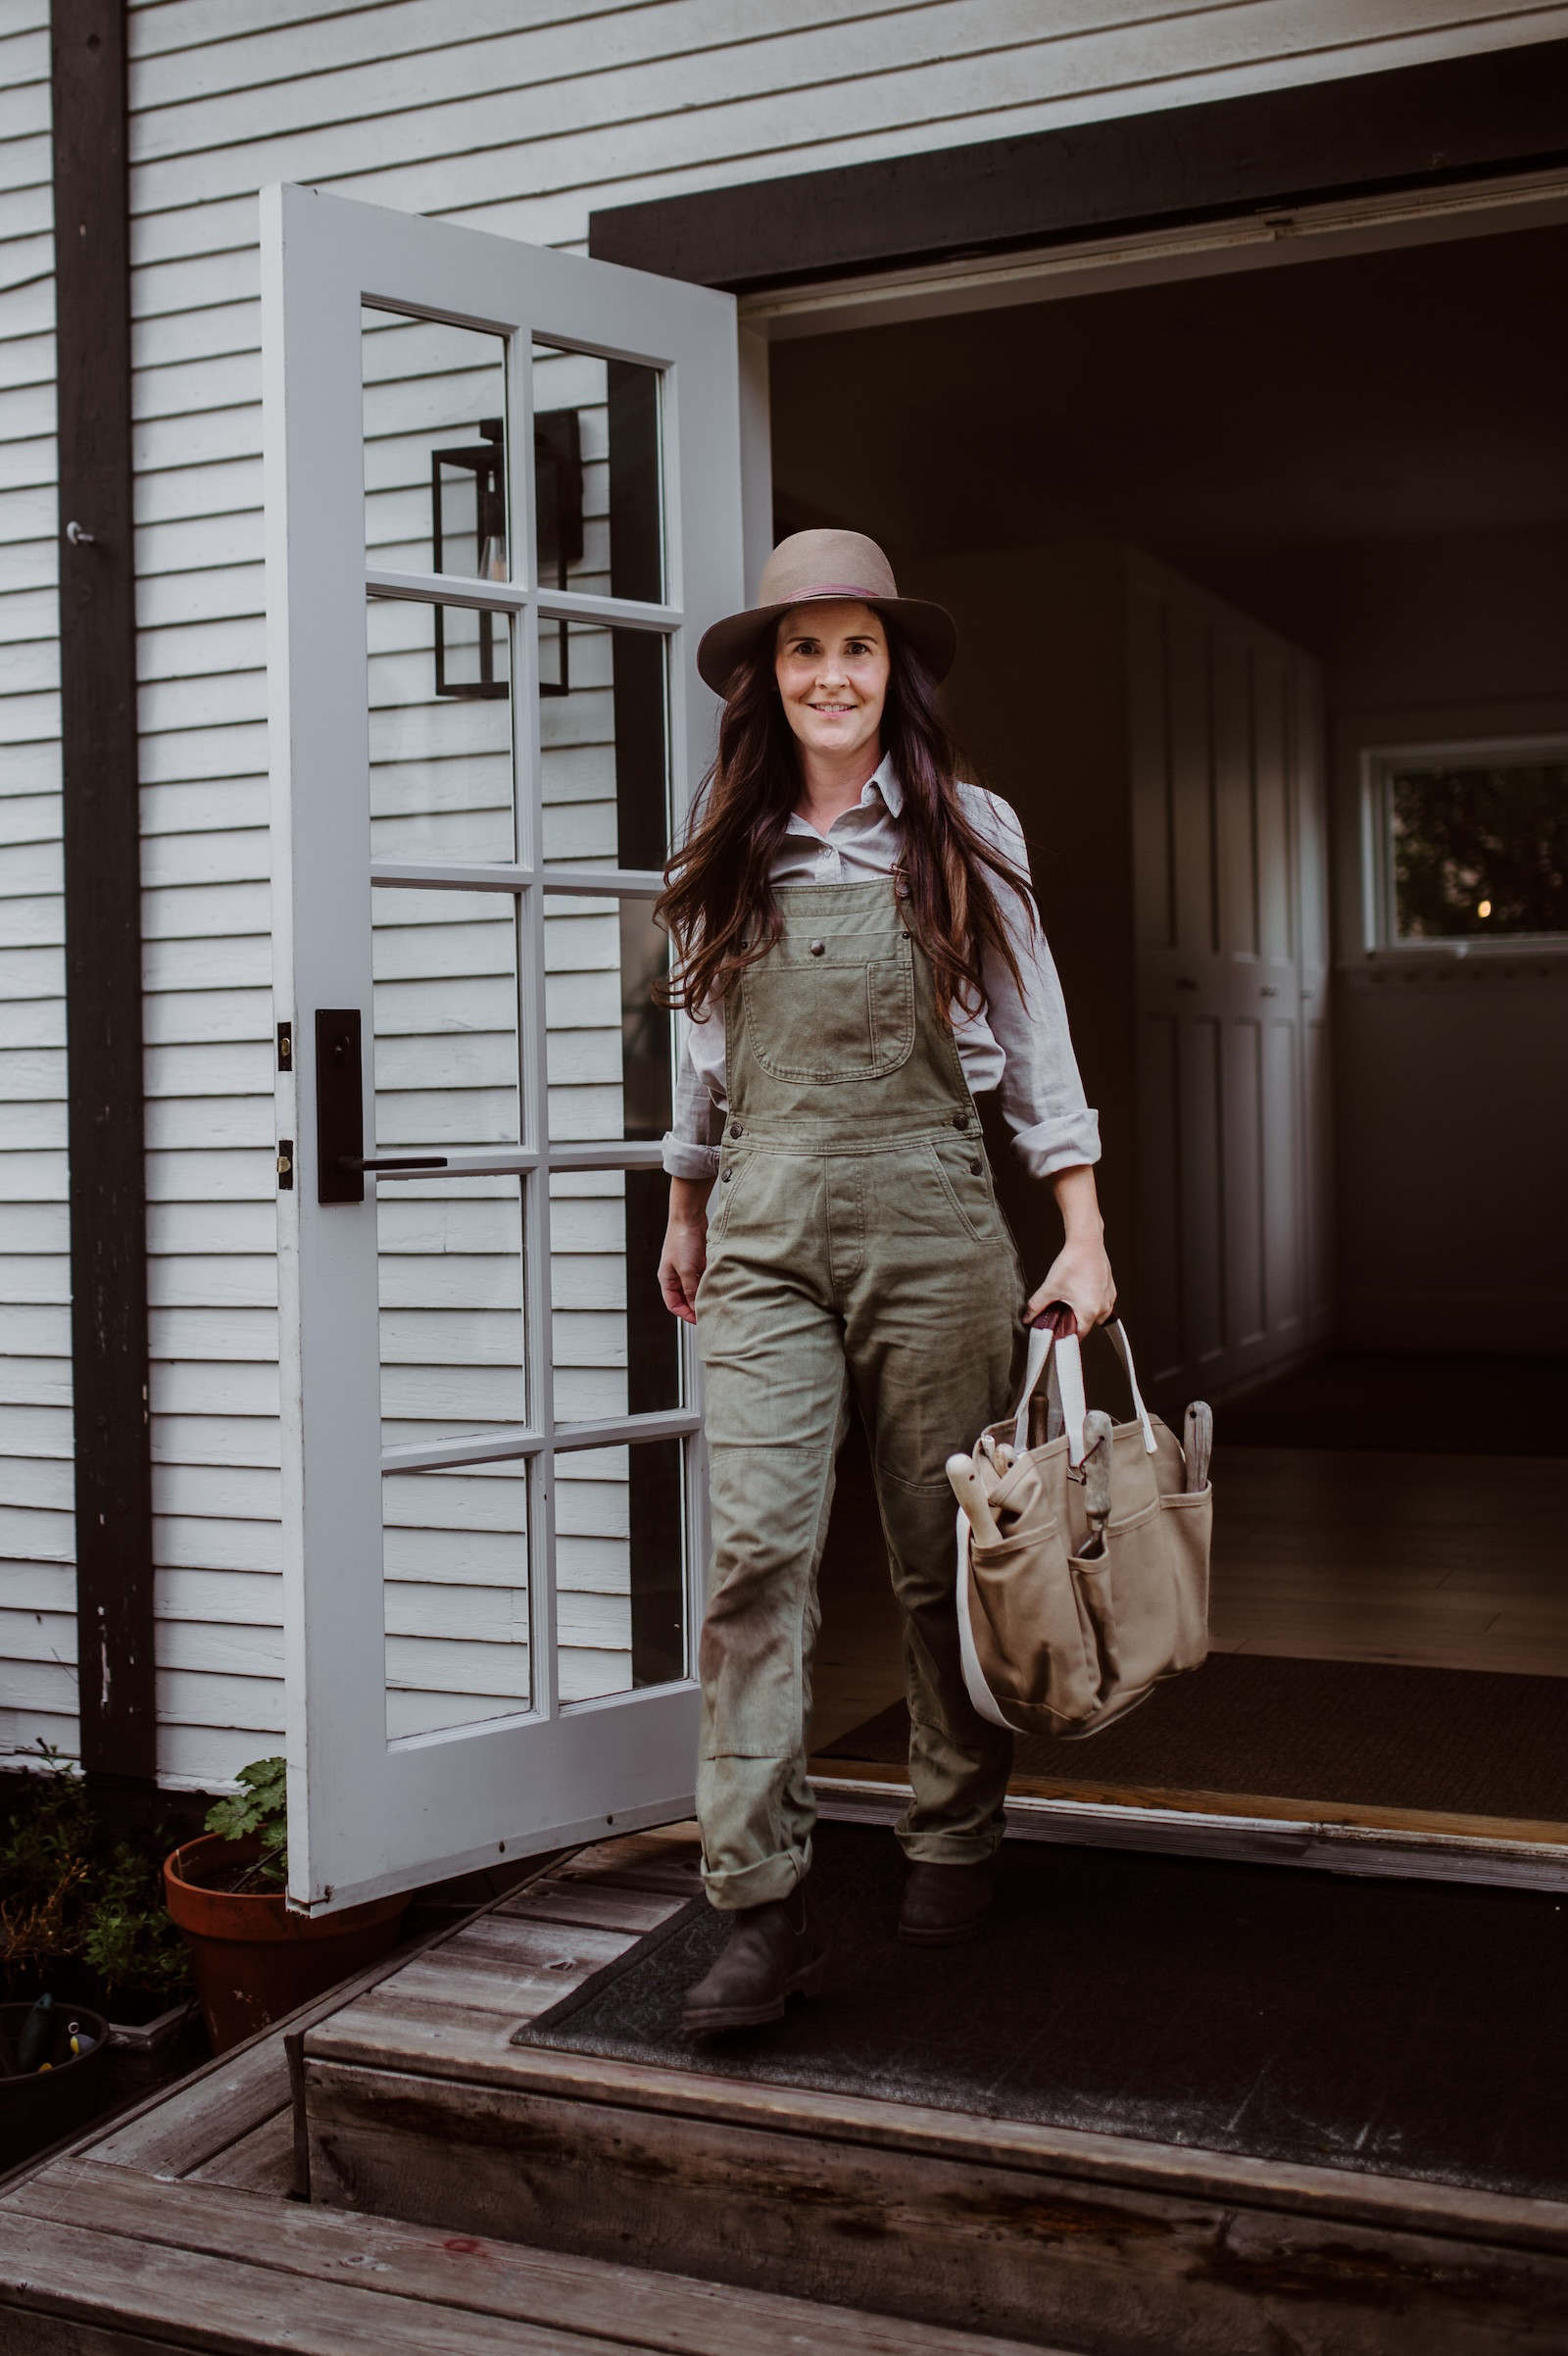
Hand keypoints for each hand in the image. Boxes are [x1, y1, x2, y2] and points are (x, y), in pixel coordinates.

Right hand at [658, 1177, 711, 1323]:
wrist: (689, 1217)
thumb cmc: (681, 1240)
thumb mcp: (686, 1270)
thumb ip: (691, 1290)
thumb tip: (696, 1307)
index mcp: (667, 1279)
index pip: (674, 1305)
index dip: (685, 1314)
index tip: (699, 1320)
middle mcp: (676, 1275)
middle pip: (686, 1298)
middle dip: (696, 1306)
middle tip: (710, 1312)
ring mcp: (688, 1267)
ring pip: (696, 1288)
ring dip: (705, 1293)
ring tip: (716, 1300)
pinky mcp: (698, 1260)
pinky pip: (704, 1277)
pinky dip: (710, 1282)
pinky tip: (719, 1285)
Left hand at [1028, 1235, 1115, 1337]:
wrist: (1086, 1242)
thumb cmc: (1072, 1263)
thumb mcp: (1050, 1287)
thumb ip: (1037, 1306)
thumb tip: (1028, 1318)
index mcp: (1089, 1311)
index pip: (1078, 1336)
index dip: (1065, 1335)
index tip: (1057, 1332)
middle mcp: (1103, 1307)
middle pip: (1087, 1325)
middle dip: (1073, 1322)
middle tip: (1060, 1312)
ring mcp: (1109, 1298)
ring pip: (1095, 1315)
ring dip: (1083, 1312)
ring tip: (1070, 1300)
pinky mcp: (1111, 1290)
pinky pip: (1101, 1304)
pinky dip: (1091, 1302)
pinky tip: (1080, 1291)